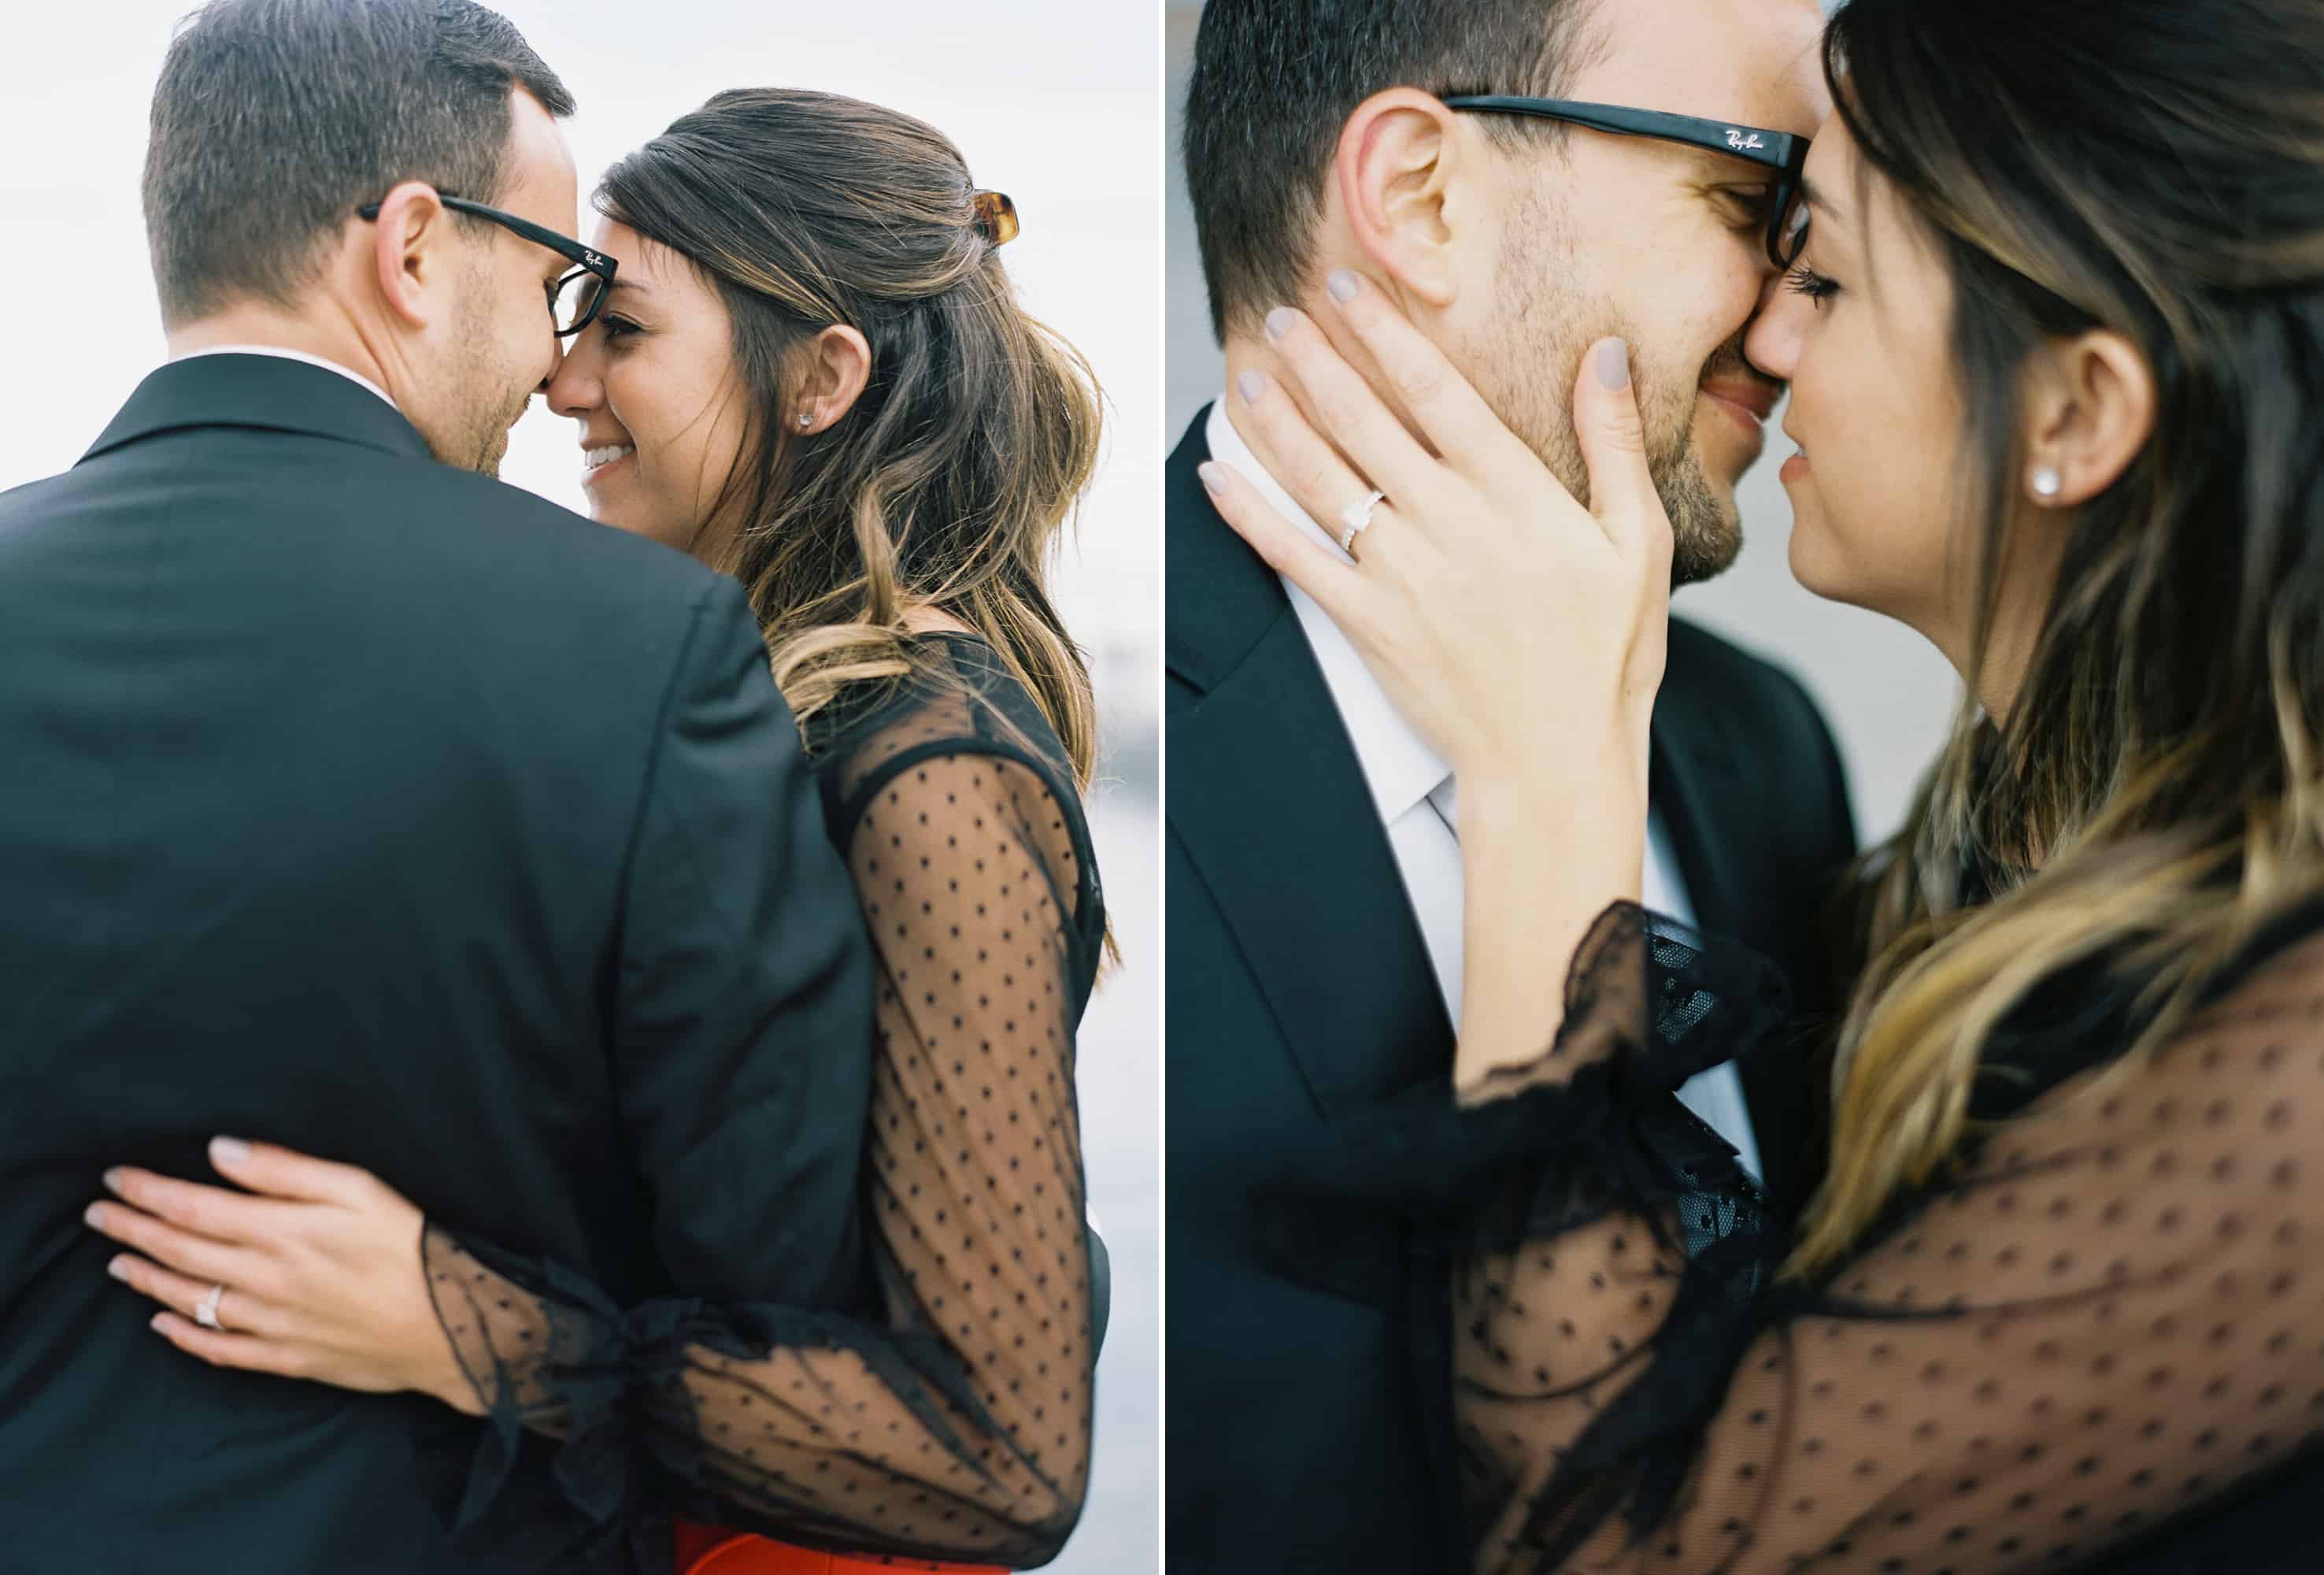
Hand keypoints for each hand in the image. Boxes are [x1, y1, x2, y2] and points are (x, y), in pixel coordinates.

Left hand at [83, 1137, 481, 1415]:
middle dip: (134, 1230)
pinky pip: (221, 1349)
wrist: (455, 1327)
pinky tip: (163, 1324)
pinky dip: (185, 1335)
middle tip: (99, 1215)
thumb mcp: (360, 1188)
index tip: (116, 1179)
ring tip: (117, 1263)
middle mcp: (265, 1280)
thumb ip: (285, 1169)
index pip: (193, 1207)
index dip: (148, 1192)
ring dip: (148, 1278)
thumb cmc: (415, 1248)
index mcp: (281, 1232)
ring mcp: (272, 1324)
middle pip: (182, 1251)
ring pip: (191, 1300)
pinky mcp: (289, 1357)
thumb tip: (220, 1150)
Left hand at [1200, 270, 1671, 793]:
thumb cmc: (1606, 656)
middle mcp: (1446, 521)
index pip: (1435, 389)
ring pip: (1320, 477)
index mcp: (1512, 493)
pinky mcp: (1366, 623)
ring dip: (1277, 419)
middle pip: (1363, 420)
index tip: (1348, 287)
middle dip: (1315, 359)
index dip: (1384, 332)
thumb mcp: (1638, 541)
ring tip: (1250, 370)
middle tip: (1280, 313)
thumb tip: (1607, 351)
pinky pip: (1294, 557)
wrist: (1555, 761)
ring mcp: (1399, 573)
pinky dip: (1249, 515)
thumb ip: (1613, 441)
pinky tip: (1217, 475)